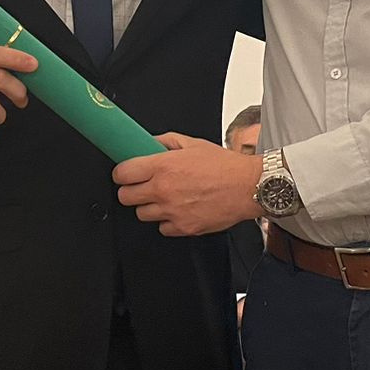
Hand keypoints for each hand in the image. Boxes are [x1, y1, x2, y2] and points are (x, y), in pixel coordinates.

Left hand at [114, 134, 263, 236]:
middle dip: (131, 190)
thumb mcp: (192, 143)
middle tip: (142, 186)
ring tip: (165, 198)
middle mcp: (163, 190)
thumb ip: (165, 141)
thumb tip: (147, 143)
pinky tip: (178, 210)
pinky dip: (167, 221)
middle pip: (125, 197)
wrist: (248, 187)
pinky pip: (162, 228)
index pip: (122, 174)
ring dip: (149, 206)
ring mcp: (172, 211)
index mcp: (163, 166)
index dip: (122, 173)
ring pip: (141, 214)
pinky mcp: (183, 228)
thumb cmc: (224, 165)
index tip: (126, 174)